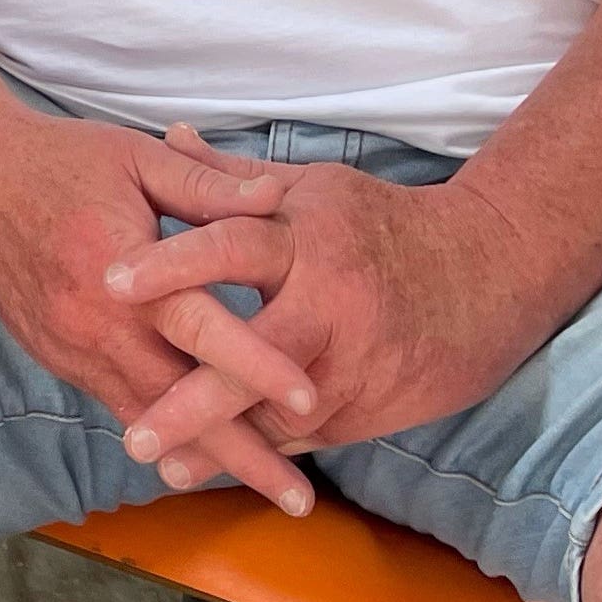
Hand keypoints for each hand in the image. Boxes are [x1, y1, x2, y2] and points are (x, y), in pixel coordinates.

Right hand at [0, 108, 323, 512]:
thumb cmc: (60, 157)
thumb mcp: (138, 156)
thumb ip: (208, 186)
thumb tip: (280, 199)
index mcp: (120, 268)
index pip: (200, 328)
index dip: (256, 366)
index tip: (311, 402)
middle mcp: (93, 321)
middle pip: (177, 403)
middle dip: (241, 453)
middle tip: (298, 499)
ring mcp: (68, 346)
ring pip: (144, 415)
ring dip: (203, 454)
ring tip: (261, 485)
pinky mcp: (54, 355)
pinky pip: (115, 401)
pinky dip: (158, 428)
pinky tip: (197, 450)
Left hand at [110, 160, 558, 465]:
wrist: (492, 273)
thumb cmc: (381, 224)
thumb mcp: (313, 188)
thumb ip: (233, 176)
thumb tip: (167, 134)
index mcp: (308, 236)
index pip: (229, 243)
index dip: (170, 263)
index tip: (109, 283)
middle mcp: (333, 303)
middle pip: (254, 357)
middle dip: (193, 402)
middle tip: (132, 436)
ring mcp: (356, 362)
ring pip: (280, 412)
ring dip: (221, 445)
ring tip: (160, 463)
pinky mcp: (372, 405)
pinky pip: (307, 435)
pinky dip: (263, 450)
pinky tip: (216, 467)